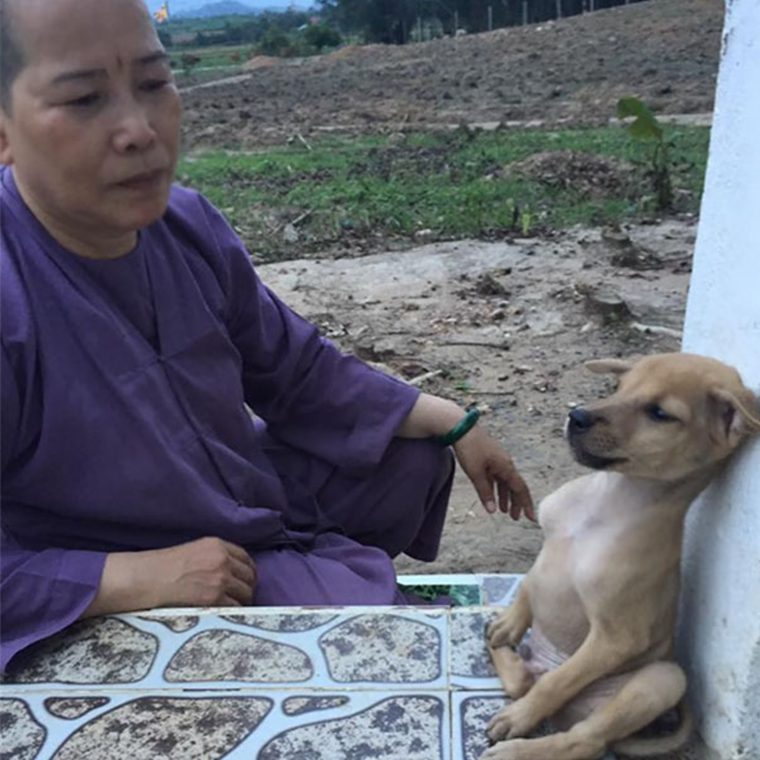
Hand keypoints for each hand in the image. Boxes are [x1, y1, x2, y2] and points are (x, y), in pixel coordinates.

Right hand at [84, 537, 256, 616]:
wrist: (145, 578)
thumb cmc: (161, 567)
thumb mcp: (192, 551)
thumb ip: (212, 557)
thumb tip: (229, 572)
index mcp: (217, 545)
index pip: (245, 557)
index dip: (248, 571)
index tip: (247, 580)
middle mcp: (222, 559)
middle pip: (250, 576)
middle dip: (248, 587)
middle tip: (242, 598)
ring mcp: (220, 578)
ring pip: (246, 593)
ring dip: (242, 602)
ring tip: (234, 608)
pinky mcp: (214, 597)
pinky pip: (235, 608)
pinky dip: (233, 613)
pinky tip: (226, 615)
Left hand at [453, 426, 534, 520]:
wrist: (461, 428)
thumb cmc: (470, 449)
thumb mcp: (476, 473)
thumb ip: (485, 492)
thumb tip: (492, 510)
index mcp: (506, 467)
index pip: (520, 489)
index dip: (526, 504)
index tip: (530, 518)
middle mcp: (505, 464)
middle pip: (515, 486)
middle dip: (516, 503)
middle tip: (515, 518)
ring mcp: (498, 460)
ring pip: (505, 482)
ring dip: (505, 496)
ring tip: (503, 510)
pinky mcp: (490, 458)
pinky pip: (497, 476)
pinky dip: (496, 488)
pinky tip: (493, 496)